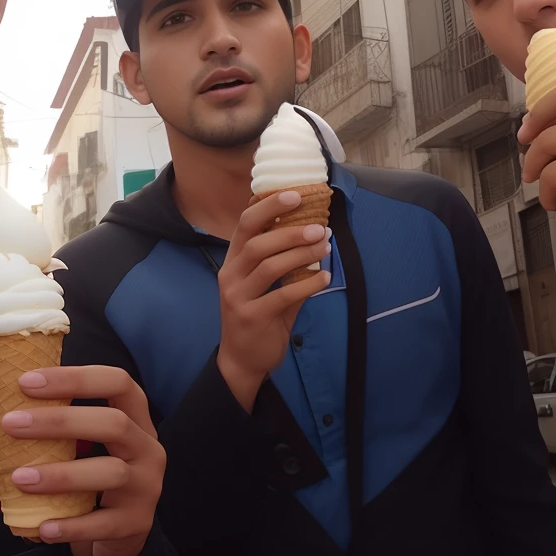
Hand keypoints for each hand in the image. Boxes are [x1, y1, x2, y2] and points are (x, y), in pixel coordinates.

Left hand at [0, 365, 165, 555]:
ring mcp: (147, 487)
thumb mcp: (86, 449)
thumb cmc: (93, 481)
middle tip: (11, 423)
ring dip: (61, 474)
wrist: (120, 536)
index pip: (117, 382)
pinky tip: (43, 527)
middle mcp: (148, 448)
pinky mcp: (137, 523)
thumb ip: (53, 435)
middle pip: (114, 423)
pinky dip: (71, 525)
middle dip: (60, 420)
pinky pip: (103, 523)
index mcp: (135, 419)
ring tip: (18, 478)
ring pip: (111, 472)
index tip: (26, 382)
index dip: (75, 377)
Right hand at [216, 190, 332, 409]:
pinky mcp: (251, 318)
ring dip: (300, 253)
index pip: (245, 225)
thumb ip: (283, 262)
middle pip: (256, 242)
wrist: (242, 361)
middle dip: (288, 229)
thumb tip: (316, 233)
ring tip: (325, 247)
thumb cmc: (258, 317)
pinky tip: (325, 278)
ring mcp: (238, 297)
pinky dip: (307, 284)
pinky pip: (282, 295)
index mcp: (233, 261)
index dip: (268, 207)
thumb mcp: (266, 286)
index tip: (295, 194)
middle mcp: (231, 275)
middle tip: (318, 226)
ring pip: (268, 266)